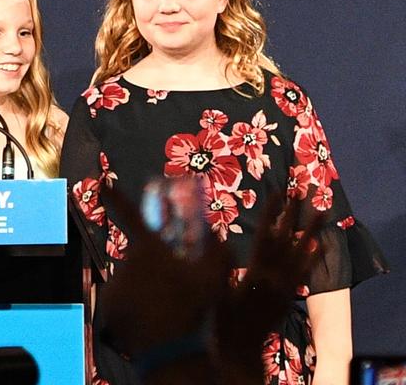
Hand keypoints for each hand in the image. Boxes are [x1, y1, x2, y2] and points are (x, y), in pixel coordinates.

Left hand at [96, 186, 230, 354]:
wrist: (170, 348)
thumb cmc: (194, 308)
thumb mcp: (215, 277)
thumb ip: (219, 251)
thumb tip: (218, 234)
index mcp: (150, 248)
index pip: (130, 214)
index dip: (117, 196)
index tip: (102, 183)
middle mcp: (126, 261)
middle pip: (141, 259)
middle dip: (154, 270)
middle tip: (173, 292)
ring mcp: (115, 282)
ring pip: (133, 281)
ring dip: (145, 290)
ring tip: (164, 310)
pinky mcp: (108, 303)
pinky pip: (123, 299)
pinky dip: (134, 306)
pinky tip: (149, 319)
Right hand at [215, 195, 323, 380]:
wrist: (240, 347)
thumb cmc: (222, 319)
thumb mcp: (215, 289)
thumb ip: (219, 263)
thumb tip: (216, 236)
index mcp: (254, 271)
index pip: (266, 235)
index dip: (272, 213)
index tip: (277, 193)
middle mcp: (274, 276)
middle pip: (286, 239)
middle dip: (292, 214)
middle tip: (301, 191)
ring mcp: (285, 286)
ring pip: (302, 253)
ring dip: (313, 231)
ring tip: (323, 211)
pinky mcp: (289, 296)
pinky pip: (305, 274)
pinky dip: (314, 259)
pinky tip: (321, 246)